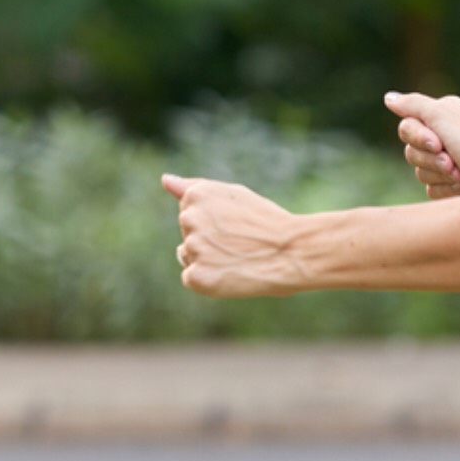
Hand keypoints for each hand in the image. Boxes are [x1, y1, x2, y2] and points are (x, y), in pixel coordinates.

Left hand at [162, 174, 303, 297]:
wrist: (294, 252)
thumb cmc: (267, 223)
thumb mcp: (233, 195)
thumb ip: (193, 188)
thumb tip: (165, 179)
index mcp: (197, 195)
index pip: (188, 213)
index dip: (214, 222)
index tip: (235, 223)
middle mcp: (189, 219)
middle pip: (186, 235)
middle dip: (207, 241)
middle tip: (239, 242)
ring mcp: (192, 248)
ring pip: (187, 256)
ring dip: (207, 260)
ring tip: (236, 258)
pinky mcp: (196, 276)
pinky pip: (191, 278)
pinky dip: (208, 281)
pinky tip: (230, 274)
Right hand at [384, 92, 459, 198]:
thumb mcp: (441, 114)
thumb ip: (413, 104)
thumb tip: (388, 98)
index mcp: (440, 118)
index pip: (406, 130)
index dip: (418, 138)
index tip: (438, 141)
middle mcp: (442, 138)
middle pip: (411, 153)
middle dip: (431, 159)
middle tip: (452, 160)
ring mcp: (445, 163)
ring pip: (420, 174)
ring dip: (440, 175)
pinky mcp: (449, 185)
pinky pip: (431, 190)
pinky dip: (447, 188)